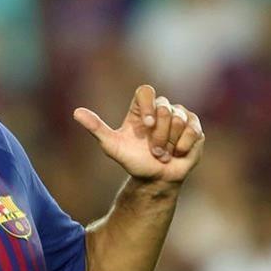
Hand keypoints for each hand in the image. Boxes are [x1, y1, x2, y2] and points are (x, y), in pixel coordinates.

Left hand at [73, 84, 204, 184]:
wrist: (154, 179)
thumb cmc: (132, 161)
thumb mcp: (111, 145)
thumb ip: (96, 128)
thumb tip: (76, 112)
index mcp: (141, 109)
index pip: (146, 91)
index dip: (149, 106)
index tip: (147, 125)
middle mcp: (162, 109)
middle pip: (164, 108)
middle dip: (159, 135)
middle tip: (154, 150)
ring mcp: (180, 116)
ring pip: (179, 119)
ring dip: (170, 143)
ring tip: (163, 154)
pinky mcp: (195, 128)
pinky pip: (193, 130)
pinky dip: (183, 146)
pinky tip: (177, 153)